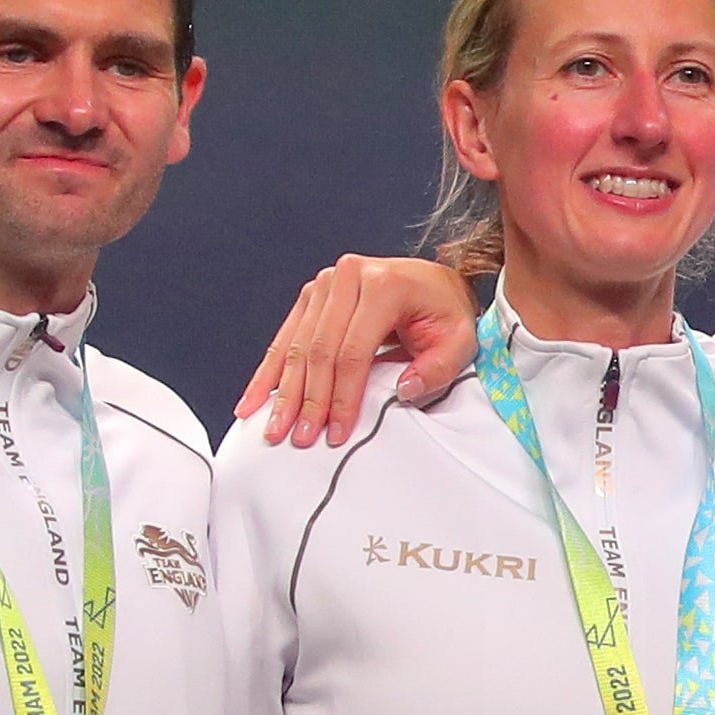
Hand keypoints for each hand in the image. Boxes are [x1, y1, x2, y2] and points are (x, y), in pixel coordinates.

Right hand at [232, 254, 481, 443]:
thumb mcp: (460, 340)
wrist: (431, 282)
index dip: (343, 397)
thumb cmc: (444, 312)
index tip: (336, 433)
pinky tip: (254, 401)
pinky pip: (285, 337)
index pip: (353, 352)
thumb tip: (403, 391)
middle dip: (308, 400)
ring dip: (282, 392)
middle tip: (299, 438)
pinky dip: (269, 372)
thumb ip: (437, 368)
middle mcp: (348, 277)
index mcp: (383, 285)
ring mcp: (325, 284)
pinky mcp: (312, 295)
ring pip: (296, 346)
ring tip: (273, 428)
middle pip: (319, 350)